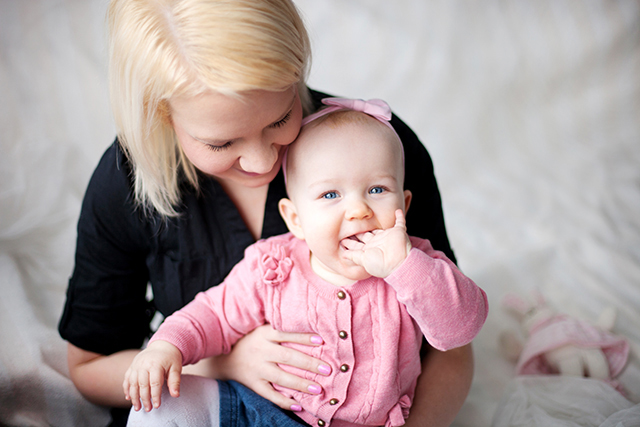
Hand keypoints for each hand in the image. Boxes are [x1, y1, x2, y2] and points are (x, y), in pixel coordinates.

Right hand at [123, 340, 182, 411]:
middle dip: (144, 399)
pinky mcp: (132, 366)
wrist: (162, 345)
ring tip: (137, 407)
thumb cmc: (170, 358)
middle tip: (148, 409)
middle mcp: (144, 364)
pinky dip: (126, 389)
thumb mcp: (176, 368)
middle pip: (142, 385)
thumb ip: (175, 381)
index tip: (157, 406)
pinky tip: (128, 398)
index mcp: (156, 364)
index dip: (155, 396)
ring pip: (132, 383)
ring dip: (134, 397)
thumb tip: (176, 395)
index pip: (155, 383)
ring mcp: (136, 365)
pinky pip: (127, 379)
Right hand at [213, 324, 330, 410]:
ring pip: (281, 377)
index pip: (286, 334)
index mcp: (264, 334)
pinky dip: (284, 401)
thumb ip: (280, 326)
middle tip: (327, 369)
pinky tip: (298, 405)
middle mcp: (260, 351)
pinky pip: (269, 394)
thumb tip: (309, 322)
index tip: (321, 341)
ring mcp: (256, 369)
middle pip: (288, 357)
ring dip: (300, 384)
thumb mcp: (261, 327)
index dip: (303, 337)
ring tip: (318, 389)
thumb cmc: (251, 339)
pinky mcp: (253, 384)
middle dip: (309, 363)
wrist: (224, 357)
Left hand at [342, 209, 411, 277]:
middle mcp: (377, 243)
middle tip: (348, 224)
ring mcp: (387, 237)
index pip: (357, 245)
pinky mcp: (398, 231)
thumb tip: (343, 255)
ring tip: (366, 217)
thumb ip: (353, 256)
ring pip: (378, 228)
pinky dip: (399, 216)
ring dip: (374, 224)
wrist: (398, 262)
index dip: (349, 242)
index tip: (341, 239)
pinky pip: (400, 222)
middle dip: (357, 231)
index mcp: (369, 250)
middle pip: (365, 235)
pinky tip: (397, 211)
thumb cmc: (380, 263)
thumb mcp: (363, 260)